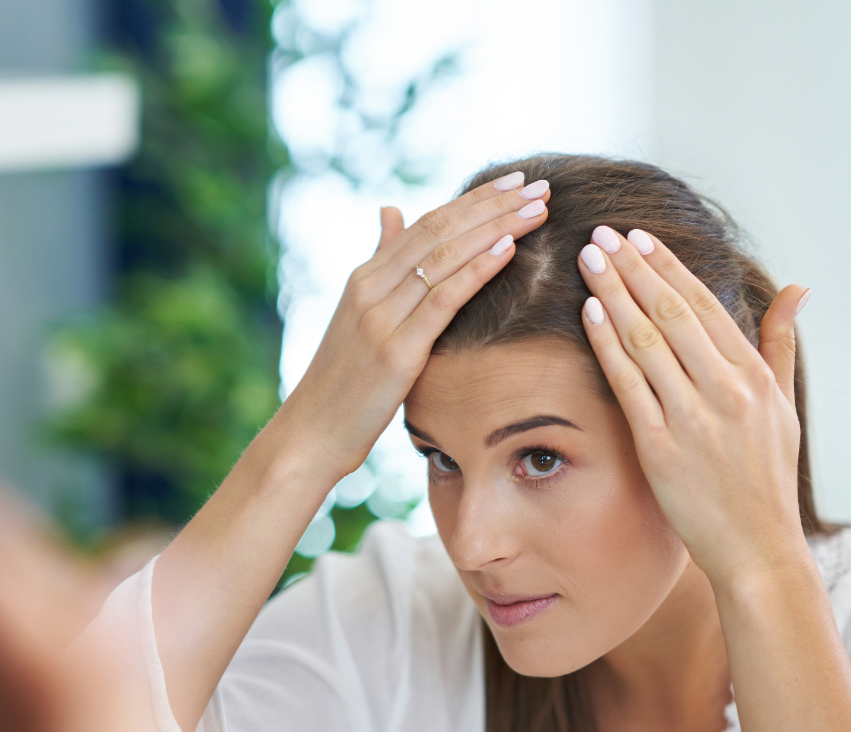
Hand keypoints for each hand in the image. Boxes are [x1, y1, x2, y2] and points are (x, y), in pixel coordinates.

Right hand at [278, 173, 551, 481]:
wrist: (311, 432)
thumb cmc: (342, 383)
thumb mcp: (358, 315)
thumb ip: (380, 263)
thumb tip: (391, 210)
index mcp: (364, 278)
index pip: (426, 224)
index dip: (474, 200)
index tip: (515, 181)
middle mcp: (371, 288)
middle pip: (440, 231)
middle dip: (494, 206)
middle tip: (539, 185)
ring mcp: (381, 318)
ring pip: (445, 257)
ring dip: (497, 228)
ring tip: (538, 208)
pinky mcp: (396, 351)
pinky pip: (443, 300)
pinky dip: (477, 270)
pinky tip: (509, 249)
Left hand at [576, 226, 810, 586]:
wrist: (758, 547)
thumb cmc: (766, 478)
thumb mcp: (784, 406)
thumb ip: (780, 344)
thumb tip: (796, 288)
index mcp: (754, 376)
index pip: (704, 306)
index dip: (667, 267)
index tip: (638, 238)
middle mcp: (726, 389)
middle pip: (671, 312)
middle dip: (633, 268)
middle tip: (601, 233)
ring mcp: (694, 416)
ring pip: (647, 339)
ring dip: (614, 292)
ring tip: (588, 258)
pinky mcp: (662, 446)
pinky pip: (629, 383)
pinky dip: (608, 343)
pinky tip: (588, 312)